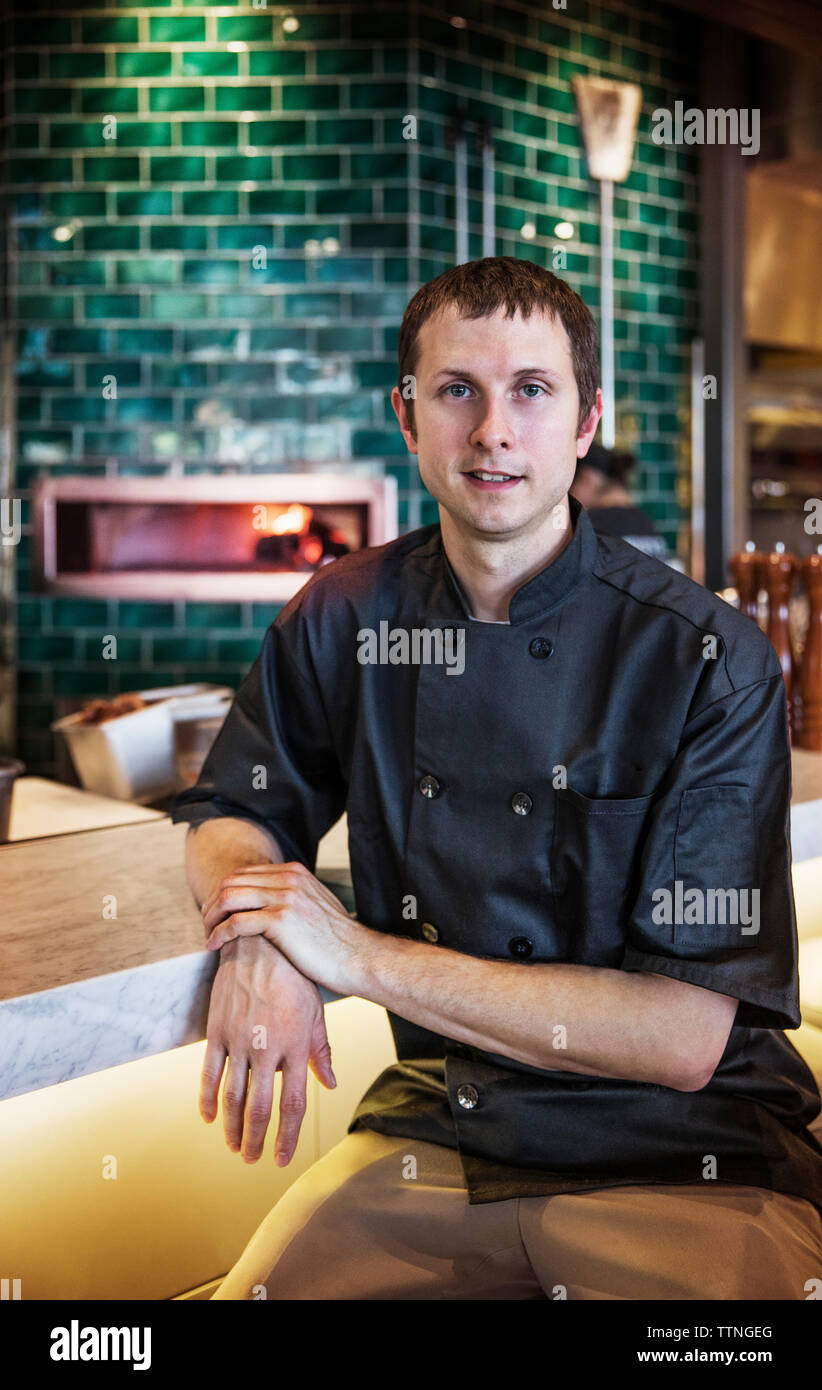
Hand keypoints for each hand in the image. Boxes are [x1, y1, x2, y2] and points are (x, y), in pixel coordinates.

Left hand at [201, 861, 359, 994]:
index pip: (244, 873)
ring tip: (208, 935)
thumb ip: (294, 896)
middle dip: (212, 903)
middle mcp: (288, 878)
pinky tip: (214, 946)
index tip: (216, 913)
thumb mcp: (316, 905)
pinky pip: (236, 922)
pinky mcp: (281, 920)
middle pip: (231, 881)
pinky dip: (219, 934)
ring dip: (211, 917)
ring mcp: (285, 897)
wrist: (359, 957)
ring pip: (229, 898)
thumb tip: (271, 902)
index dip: (223, 892)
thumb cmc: (337, 941)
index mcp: (295, 872)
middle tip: (206, 925)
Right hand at [201, 933, 335, 1166]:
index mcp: (297, 1046)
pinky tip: (209, 1118)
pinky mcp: (218, 1031)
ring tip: (235, 1147)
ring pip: (233, 1097)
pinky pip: (209, 1073)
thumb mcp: (315, 1012)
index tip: (281, 1158)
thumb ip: (321, 1050)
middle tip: (252, 1159)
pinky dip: (207, 1099)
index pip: (293, 1103)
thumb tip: (330, 1084)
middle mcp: (268, 1048)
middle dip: (256, 1139)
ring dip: (233, 1127)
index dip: (288, 1135)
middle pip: (260, 1108)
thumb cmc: (294, 978)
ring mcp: (239, 1041)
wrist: (259, 945)